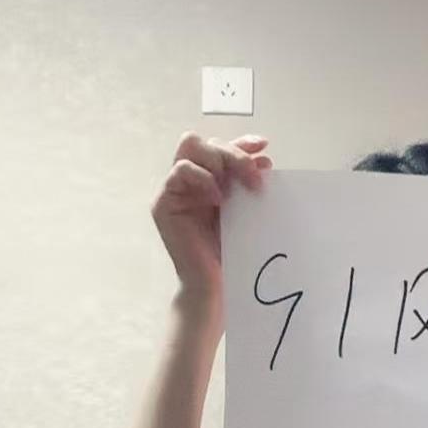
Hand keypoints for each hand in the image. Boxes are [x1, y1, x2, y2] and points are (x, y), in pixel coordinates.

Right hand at [150, 132, 271, 310]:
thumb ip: (249, 184)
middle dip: (233, 153)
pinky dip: (203, 178)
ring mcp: (175, 189)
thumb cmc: (233, 251)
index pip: (221, 147)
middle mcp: (191, 180)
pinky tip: (218, 199)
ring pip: (191, 147)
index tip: (263, 146)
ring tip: (236, 188)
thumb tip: (264, 158)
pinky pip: (180, 171)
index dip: (241, 142)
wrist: (218, 286)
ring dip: (219, 161)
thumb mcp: (247, 210)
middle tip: (254, 176)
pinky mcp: (163, 202)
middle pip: (206, 142)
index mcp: (211, 180)